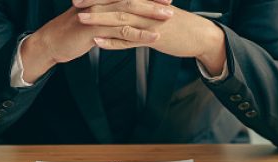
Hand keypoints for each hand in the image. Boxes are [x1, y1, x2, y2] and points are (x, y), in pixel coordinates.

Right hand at [20, 0, 170, 81]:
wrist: (51, 42)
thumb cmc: (72, 31)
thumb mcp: (92, 17)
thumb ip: (107, 12)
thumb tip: (124, 12)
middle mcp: (100, 2)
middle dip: (153, 0)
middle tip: (171, 3)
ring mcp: (98, 14)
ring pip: (129, 12)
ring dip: (151, 15)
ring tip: (168, 18)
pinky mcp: (95, 30)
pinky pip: (122, 32)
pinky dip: (140, 35)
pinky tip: (154, 38)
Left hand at [78, 1, 226, 74]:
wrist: (202, 35)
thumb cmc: (181, 26)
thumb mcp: (159, 14)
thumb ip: (143, 11)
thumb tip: (126, 10)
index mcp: (147, 0)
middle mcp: (147, 8)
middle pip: (116, 1)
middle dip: (93, 1)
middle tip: (74, 2)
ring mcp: (150, 23)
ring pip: (120, 18)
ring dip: (99, 18)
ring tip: (81, 19)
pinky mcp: (155, 38)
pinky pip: (130, 40)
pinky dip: (113, 41)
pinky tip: (99, 42)